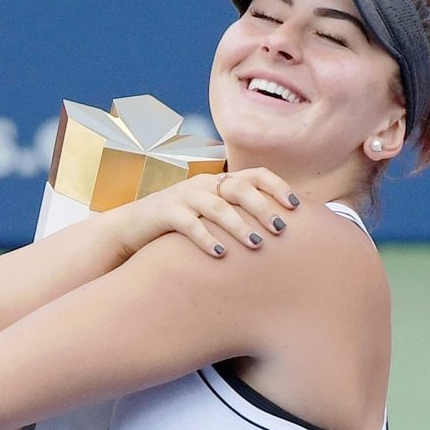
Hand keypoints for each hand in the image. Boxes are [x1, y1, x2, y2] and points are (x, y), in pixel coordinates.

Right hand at [114, 167, 299, 257]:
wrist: (132, 227)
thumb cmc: (180, 227)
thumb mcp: (210, 217)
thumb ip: (238, 218)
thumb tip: (278, 235)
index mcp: (219, 182)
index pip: (255, 175)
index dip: (277, 187)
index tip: (296, 206)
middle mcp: (204, 184)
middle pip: (240, 188)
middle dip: (263, 208)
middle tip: (280, 229)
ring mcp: (183, 196)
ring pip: (217, 206)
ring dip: (239, 226)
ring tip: (256, 245)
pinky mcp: (165, 212)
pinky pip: (189, 223)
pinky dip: (206, 238)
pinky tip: (220, 255)